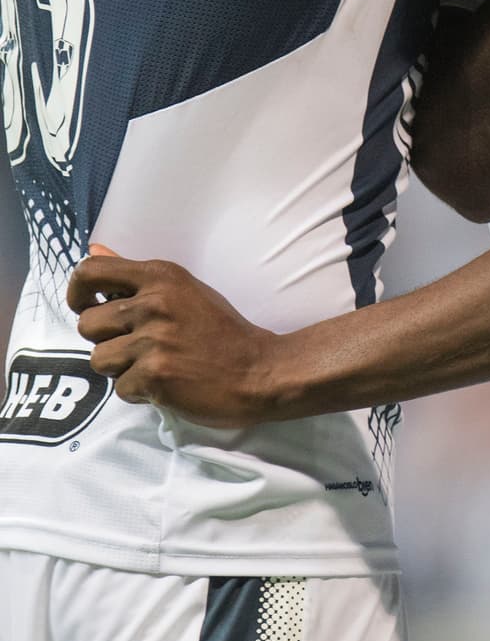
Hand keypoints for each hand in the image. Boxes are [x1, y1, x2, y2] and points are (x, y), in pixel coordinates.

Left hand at [67, 244, 282, 425]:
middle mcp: (153, 304)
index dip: (77, 292)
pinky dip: (141, 392)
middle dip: (105, 340)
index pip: (90, 270)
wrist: (260, 372)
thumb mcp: (184, 290)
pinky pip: (121, 388)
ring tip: (154, 366)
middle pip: (87, 324)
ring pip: (99, 359)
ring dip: (121, 369)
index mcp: (160, 277)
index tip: (87, 306)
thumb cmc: (224, 332)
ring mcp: (154, 340)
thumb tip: (94, 248)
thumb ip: (136, 276)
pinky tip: (168, 384)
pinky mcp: (155, 375)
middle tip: (137, 346)